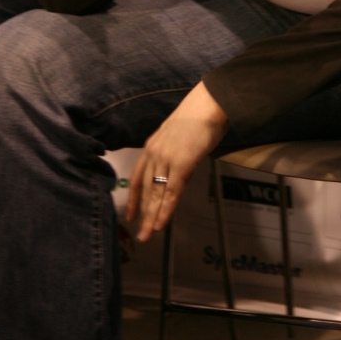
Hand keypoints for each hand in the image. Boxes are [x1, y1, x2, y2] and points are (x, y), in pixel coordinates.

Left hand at [127, 81, 229, 240]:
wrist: (209, 103)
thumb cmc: (199, 114)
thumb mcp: (179, 134)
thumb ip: (173, 150)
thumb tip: (176, 164)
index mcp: (152, 145)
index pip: (138, 177)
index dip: (135, 198)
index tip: (131, 214)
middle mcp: (154, 154)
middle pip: (145, 190)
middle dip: (142, 214)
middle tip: (140, 235)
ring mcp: (166, 160)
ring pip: (156, 195)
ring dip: (151, 217)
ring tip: (147, 236)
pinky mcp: (181, 165)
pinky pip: (171, 193)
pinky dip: (165, 210)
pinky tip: (161, 224)